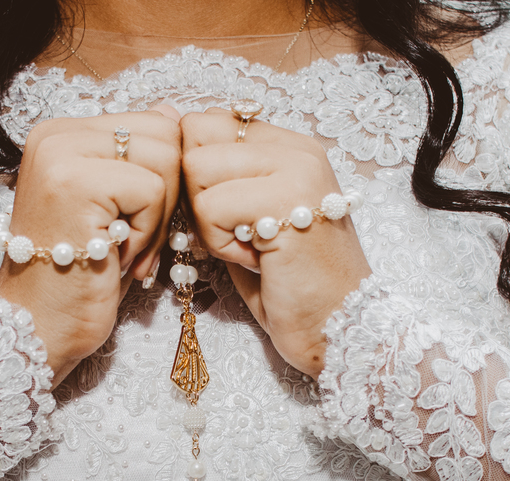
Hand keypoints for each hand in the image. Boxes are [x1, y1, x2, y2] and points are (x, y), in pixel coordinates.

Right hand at [0, 108, 180, 384]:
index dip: (163, 181)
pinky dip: (147, 233)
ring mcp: (60, 154)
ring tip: (123, 250)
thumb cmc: (80, 276)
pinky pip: (153, 190)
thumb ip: (139, 159)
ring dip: (158, 217)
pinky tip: (118, 258)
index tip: (132, 226)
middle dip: (166, 196)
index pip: (153, 124)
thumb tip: (174, 113)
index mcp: (61, 133)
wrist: (38, 327)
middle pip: (165, 136)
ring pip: (165, 159)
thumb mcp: (115, 208)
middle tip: (132, 242)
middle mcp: (55, 134)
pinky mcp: (75, 181)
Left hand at [180, 108, 371, 376]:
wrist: (338, 329)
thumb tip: (171, 147)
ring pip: (196, 170)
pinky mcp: (288, 200)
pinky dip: (220, 244)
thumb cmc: (291, 285)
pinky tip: (257, 261)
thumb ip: (220, 182)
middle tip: (238, 234)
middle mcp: (297, 149)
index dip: (194, 172)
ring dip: (208, 221)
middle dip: (196, 194)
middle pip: (193, 138)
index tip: (226, 215)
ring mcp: (296, 169)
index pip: (205, 122)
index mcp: (289, 146)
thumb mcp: (251, 221)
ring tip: (251, 248)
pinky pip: (210, 208)